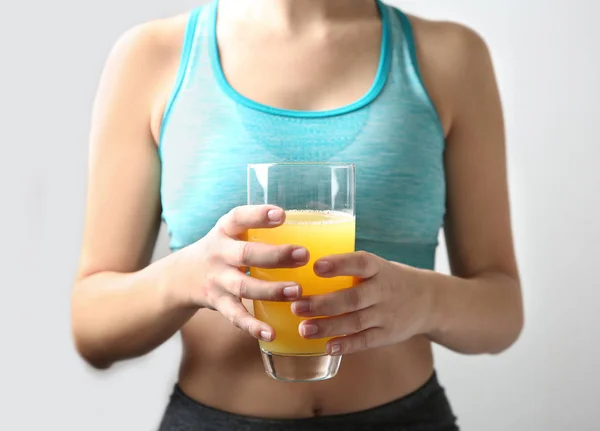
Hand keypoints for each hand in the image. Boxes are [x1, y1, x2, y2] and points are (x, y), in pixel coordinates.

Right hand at [177, 205, 308, 341]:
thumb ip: (260, 230)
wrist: (183, 276)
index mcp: (225, 230)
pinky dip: (252, 326)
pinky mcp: (218, 303)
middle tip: (303, 255)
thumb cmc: (224, 249)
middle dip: (275, 255)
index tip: (281, 214)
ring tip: (297, 291)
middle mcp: (219, 253)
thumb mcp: (233, 232)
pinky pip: (236, 316)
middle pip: (246, 254)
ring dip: (271, 290)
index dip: (259, 215)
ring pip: (243, 286)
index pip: (239, 217)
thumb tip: (312, 228)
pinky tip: (271, 333)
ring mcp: (217, 280)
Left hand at [291, 251, 433, 354]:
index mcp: (379, 268)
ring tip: (304, 329)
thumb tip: (303, 267)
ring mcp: (387, 314)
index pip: (361, 262)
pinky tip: (327, 347)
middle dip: (323, 303)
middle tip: (297, 305)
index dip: (339, 264)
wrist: (428, 301)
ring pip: (356, 322)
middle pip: (353, 298)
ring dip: (328, 327)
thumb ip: (348, 268)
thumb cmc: (388, 280)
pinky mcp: (388, 334)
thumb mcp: (376, 266)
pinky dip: (347, 345)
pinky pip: (366, 341)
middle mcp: (384, 290)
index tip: (316, 266)